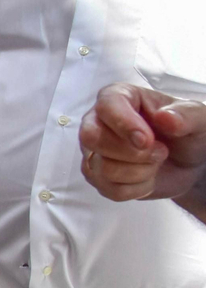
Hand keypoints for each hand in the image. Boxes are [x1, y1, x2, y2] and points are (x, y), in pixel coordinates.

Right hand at [80, 83, 205, 201]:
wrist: (188, 162)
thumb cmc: (185, 132)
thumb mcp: (197, 118)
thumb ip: (186, 115)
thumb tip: (165, 117)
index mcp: (119, 97)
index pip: (106, 105)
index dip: (123, 123)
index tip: (147, 140)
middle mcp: (99, 122)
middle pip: (91, 137)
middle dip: (130, 152)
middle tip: (159, 151)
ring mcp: (95, 151)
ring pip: (103, 168)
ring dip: (140, 171)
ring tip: (156, 162)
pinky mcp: (98, 176)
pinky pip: (110, 189)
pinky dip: (137, 188)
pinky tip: (148, 177)